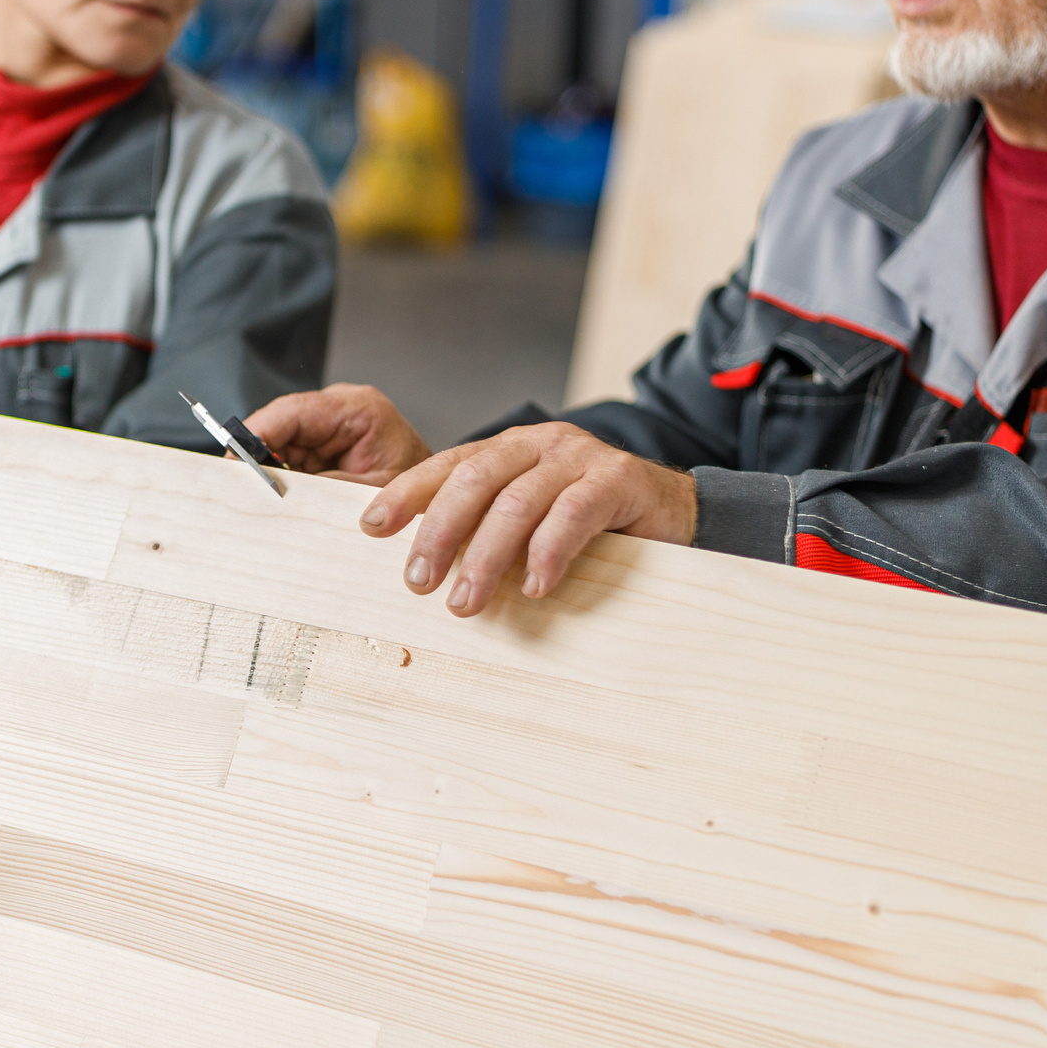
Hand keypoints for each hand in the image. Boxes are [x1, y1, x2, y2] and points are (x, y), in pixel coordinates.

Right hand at [245, 383, 434, 484]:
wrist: (440, 496)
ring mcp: (330, 425)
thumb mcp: (375, 492)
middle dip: (260, 456)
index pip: (294, 411)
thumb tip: (282, 489)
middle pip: (280, 425)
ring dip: (272, 471)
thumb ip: (329, 487)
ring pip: (279, 443)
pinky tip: (284, 497)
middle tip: (244, 488)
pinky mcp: (325, 443)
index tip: (235, 458)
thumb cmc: (419, 490)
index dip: (257, 433)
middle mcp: (340, 409)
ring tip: (269, 499)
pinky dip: (283, 477)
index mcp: (359, 408)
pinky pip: (291, 456)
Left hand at [359, 422, 698, 615]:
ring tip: (466, 603)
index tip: (371, 526)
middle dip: (440, 532)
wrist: (675, 512)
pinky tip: (534, 587)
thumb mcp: (530, 520)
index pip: (448, 466)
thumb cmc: (592, 524)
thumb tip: (425, 571)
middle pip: (474, 480)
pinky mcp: (619, 480)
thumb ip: (487, 530)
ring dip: (486, 557)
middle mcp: (539, 445)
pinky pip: (573, 514)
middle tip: (418, 582)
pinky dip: (548, 552)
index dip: (407, 493)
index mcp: (509, 449)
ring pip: (518, 502)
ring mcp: (580, 458)